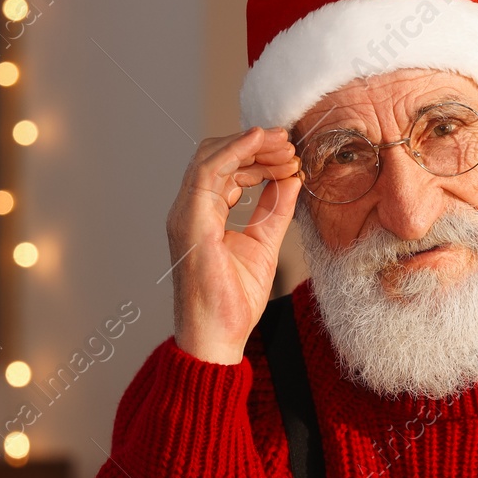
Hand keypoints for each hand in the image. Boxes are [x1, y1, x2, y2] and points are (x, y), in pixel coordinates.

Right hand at [168, 126, 301, 363]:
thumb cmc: (232, 303)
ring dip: (250, 144)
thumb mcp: (264, 245)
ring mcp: (186, 214)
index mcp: (204, 215)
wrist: (216, 338)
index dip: (258, 157)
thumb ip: (274, 210)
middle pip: (218, 156)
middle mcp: (190, 210)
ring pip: (211, 156)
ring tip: (283, 144)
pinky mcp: (190, 222)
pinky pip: (209, 172)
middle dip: (256, 145)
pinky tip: (258, 139)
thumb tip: (292, 179)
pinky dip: (234, 150)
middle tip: (290, 145)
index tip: (290, 156)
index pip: (227, 170)